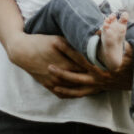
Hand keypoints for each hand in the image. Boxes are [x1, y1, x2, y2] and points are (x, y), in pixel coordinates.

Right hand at [8, 34, 132, 97]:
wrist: (22, 52)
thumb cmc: (41, 42)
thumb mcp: (58, 40)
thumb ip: (74, 44)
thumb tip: (91, 43)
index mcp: (64, 58)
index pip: (86, 64)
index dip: (98, 66)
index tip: (111, 66)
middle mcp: (61, 70)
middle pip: (83, 76)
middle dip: (96, 78)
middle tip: (111, 79)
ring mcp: (55, 80)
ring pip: (75, 87)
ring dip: (88, 87)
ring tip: (101, 87)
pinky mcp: (49, 86)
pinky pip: (65, 93)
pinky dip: (75, 94)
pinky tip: (84, 93)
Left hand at [46, 42, 133, 97]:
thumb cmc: (132, 61)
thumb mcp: (128, 49)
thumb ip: (118, 38)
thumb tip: (110, 24)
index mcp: (102, 67)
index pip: (82, 57)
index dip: (69, 50)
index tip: (58, 42)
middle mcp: (97, 78)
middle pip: (75, 73)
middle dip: (61, 68)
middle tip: (48, 63)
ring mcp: (96, 85)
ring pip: (76, 86)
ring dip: (62, 81)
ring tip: (49, 74)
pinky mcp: (97, 90)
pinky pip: (80, 94)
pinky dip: (68, 93)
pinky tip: (56, 90)